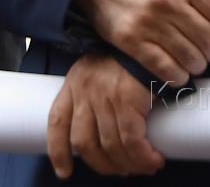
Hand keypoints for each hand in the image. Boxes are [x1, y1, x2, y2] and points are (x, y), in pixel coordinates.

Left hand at [47, 53, 163, 179]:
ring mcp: (104, 95)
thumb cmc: (131, 57)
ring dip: (128, 164)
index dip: (57, 151)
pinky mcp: (126, 98)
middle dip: (103, 165)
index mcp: (74, 83)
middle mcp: (85, 90)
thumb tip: (106, 134)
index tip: (64, 171)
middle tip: (121, 170)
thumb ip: (96, 96)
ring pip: (110, 146)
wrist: (152, 38)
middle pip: (84, 143)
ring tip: (144, 166)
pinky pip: (131, 140)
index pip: (57, 122)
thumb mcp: (101, 70)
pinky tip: (152, 160)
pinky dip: (142, 157)